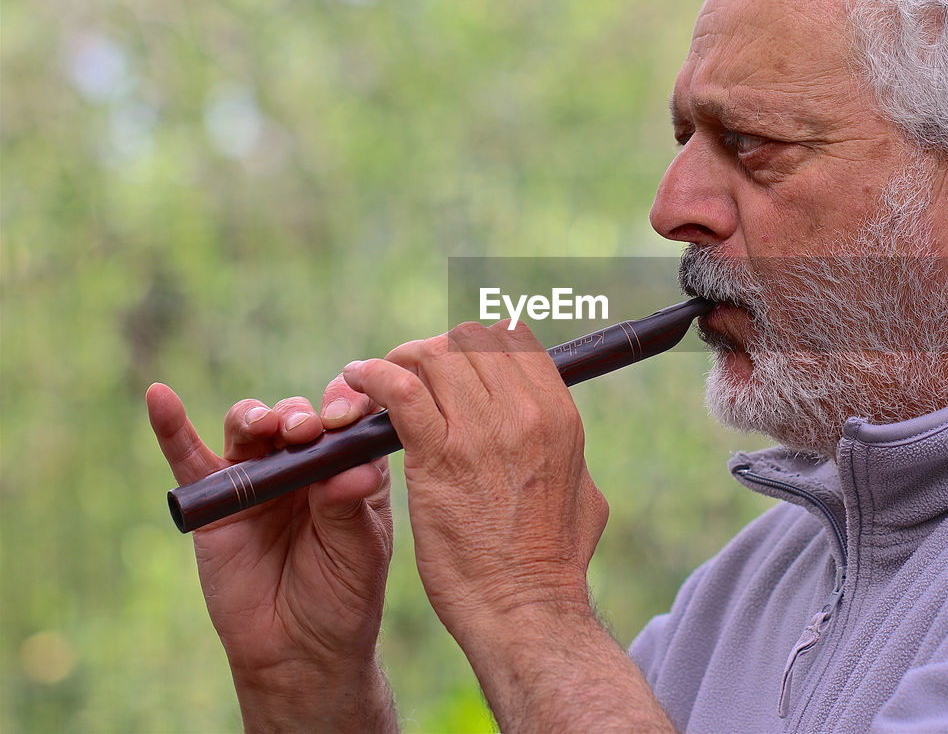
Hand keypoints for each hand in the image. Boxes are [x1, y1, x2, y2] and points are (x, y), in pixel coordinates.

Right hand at [147, 379, 395, 731]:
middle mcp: (305, 463)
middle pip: (297, 416)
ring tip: (267, 426)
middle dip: (300, 415)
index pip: (350, 420)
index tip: (345, 417)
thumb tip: (352, 469)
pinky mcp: (215, 502)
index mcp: (349, 466)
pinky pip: (189, 458)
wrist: (299, 651)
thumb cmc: (343, 596)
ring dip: (257, 417)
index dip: (348, 408)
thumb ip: (348, 506)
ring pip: (251, 427)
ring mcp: (258, 478)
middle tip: (306, 431)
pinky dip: (171, 427)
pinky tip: (158, 398)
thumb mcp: (358, 552)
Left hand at [344, 323, 674, 732]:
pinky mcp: (438, 455)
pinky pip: (398, 389)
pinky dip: (372, 377)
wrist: (526, 610)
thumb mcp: (586, 497)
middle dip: (433, 351)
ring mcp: (481, 431)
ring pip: (431, 356)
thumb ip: (570, 458)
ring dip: (398, 361)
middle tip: (408, 375)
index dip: (473, 345)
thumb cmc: (553, 566)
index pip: (513, 340)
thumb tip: (560, 444)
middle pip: (468, 341)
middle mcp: (524, 412)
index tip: (450, 365)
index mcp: (558, 415)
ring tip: (375, 383)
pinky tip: (357, 384)